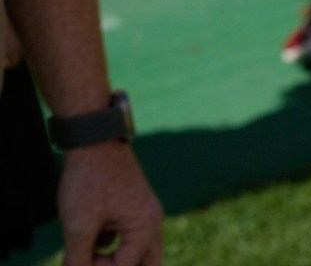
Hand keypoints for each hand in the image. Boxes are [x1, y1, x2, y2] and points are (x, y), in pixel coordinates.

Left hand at [58, 143, 163, 265]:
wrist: (93, 140)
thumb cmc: (89, 181)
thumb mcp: (79, 225)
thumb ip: (78, 259)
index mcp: (146, 227)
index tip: (73, 261)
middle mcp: (152, 221)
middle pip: (149, 263)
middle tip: (100, 262)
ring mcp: (144, 212)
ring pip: (139, 251)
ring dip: (118, 260)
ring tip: (91, 256)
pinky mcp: (132, 206)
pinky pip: (128, 236)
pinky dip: (112, 245)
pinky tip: (90, 239)